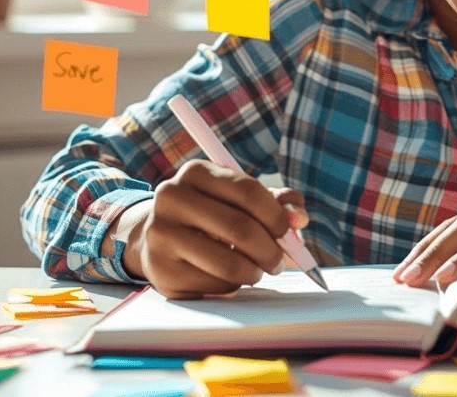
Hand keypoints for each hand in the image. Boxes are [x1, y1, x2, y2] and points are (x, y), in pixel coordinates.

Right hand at [109, 160, 309, 298]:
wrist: (156, 236)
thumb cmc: (212, 213)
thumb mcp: (241, 197)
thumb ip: (278, 202)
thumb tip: (300, 219)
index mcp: (196, 172)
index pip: (248, 192)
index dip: (276, 215)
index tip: (288, 231)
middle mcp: (172, 198)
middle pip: (240, 228)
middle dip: (271, 250)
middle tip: (280, 261)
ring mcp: (161, 235)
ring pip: (227, 263)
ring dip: (254, 272)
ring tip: (258, 271)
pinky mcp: (160, 271)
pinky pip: (212, 285)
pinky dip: (231, 285)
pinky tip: (228, 277)